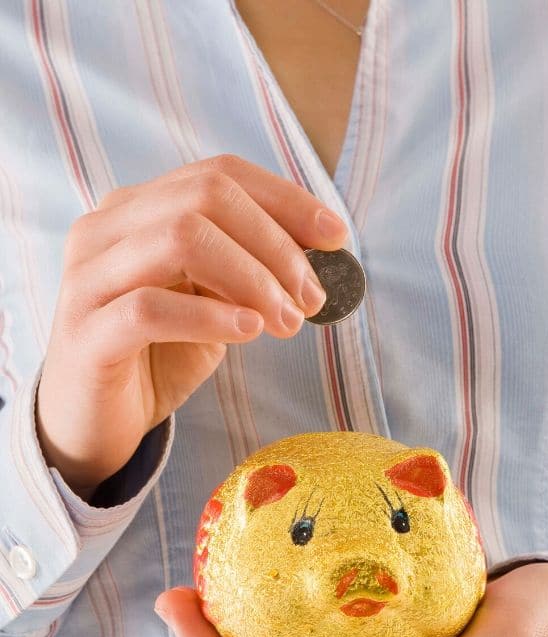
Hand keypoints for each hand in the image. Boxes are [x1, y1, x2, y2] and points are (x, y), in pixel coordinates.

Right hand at [36, 155, 345, 498]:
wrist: (98, 424)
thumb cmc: (157, 358)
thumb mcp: (211, 304)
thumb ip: (246, 271)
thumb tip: (320, 255)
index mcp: (136, 210)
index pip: (217, 175)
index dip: (284, 199)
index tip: (335, 237)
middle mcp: (105, 230)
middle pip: (205, 197)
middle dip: (275, 244)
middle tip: (311, 297)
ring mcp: (89, 278)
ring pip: (181, 239)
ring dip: (252, 278)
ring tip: (288, 322)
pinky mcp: (85, 332)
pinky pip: (151, 308)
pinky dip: (211, 316)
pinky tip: (249, 331)